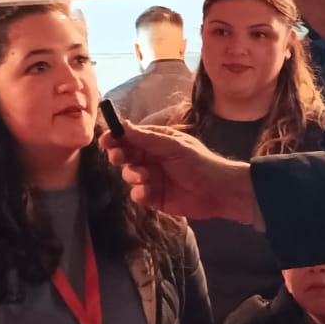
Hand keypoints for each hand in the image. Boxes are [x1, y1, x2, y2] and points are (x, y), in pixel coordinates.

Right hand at [99, 125, 261, 225]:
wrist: (218, 192)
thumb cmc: (199, 162)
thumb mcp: (173, 146)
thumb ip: (146, 138)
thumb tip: (122, 125)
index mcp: (157, 142)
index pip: (130, 137)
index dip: (116, 138)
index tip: (105, 141)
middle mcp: (152, 159)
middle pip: (126, 156)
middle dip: (120, 156)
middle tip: (118, 157)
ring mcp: (152, 179)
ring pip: (130, 176)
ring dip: (133, 175)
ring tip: (145, 177)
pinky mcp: (154, 198)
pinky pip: (138, 194)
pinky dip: (139, 193)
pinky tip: (146, 192)